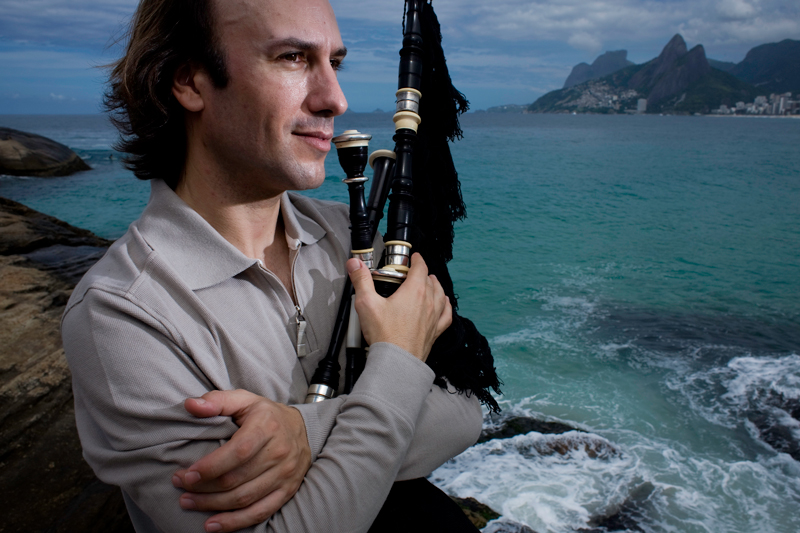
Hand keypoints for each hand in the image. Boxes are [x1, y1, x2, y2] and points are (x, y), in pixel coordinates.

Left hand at [172, 389, 310, 532]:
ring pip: (244, 498)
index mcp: (267, 427)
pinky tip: (212, 525)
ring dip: (212, 505)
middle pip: (237, 479)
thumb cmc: (266, 415)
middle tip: (181, 487)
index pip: (238, 452)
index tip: (187, 474)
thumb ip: (217, 401)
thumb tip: (190, 405)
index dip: (211, 466)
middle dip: (204, 487)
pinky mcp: (286, 491)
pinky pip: (260, 512)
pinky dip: (234, 522)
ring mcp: (285, 475)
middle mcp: (279, 453)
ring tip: (188, 502)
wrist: (302, 428)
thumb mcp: (245, 400)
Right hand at [347, 253, 451, 361]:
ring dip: (436, 286)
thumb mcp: (367, 303)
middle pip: (430, 280)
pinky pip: (446, 314)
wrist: (396, 361)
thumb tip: (355, 263)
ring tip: (431, 283)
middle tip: (413, 273)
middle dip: (423, 273)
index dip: (417, 260)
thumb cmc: (384, 334)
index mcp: (414, 291)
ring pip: (440, 295)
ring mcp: (434, 317)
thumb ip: (361, 280)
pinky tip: (444, 304)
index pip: (421, 268)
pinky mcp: (435, 331)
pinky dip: (445, 306)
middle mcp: (428, 302)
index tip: (414, 257)